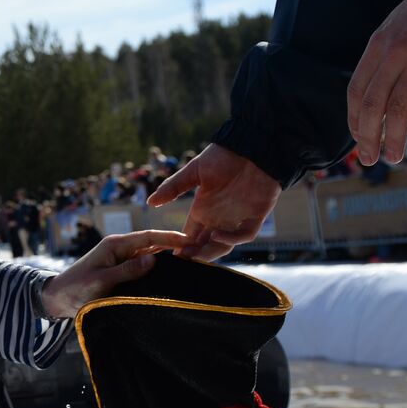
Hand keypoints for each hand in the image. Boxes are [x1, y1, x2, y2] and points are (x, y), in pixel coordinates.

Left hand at [41, 229, 194, 318]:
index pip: (149, 237)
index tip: (192, 240)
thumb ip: (127, 271)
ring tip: (192, 263)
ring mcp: (121, 259)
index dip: (171, 237)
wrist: (58, 298)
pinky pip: (144, 266)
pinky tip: (172, 275)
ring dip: (169, 258)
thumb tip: (153, 259)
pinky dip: (158, 268)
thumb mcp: (102, 281)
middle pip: (153, 244)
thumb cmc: (77, 289)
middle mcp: (120, 249)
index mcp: (115, 245)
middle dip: (175, 246)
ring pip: (150, 255)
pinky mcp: (121, 270)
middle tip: (200, 251)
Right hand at [146, 144, 279, 260]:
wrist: (253, 147)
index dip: (181, 246)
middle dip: (194, 255)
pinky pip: (245, 234)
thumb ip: (173, 187)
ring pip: (224, 245)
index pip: (189, 235)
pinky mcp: (256, 216)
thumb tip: (150, 202)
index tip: (171, 256)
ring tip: (197, 256)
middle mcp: (218, 218)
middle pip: (205, 245)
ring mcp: (237, 219)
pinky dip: (232, 238)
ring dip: (211, 252)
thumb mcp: (194, 171)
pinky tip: (217, 235)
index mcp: (203, 210)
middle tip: (182, 260)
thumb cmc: (223, 156)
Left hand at [348, 0, 406, 165]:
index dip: (354, 120)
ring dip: (394, 138)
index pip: (356, 92)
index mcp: (376, 47)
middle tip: (370, 159)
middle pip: (372, 105)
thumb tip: (372, 101)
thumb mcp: (391, 32)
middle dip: (369, 137)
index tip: (358, 139)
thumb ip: (380, 62)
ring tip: (394, 156)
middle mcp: (395, 54)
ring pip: (400, 108)